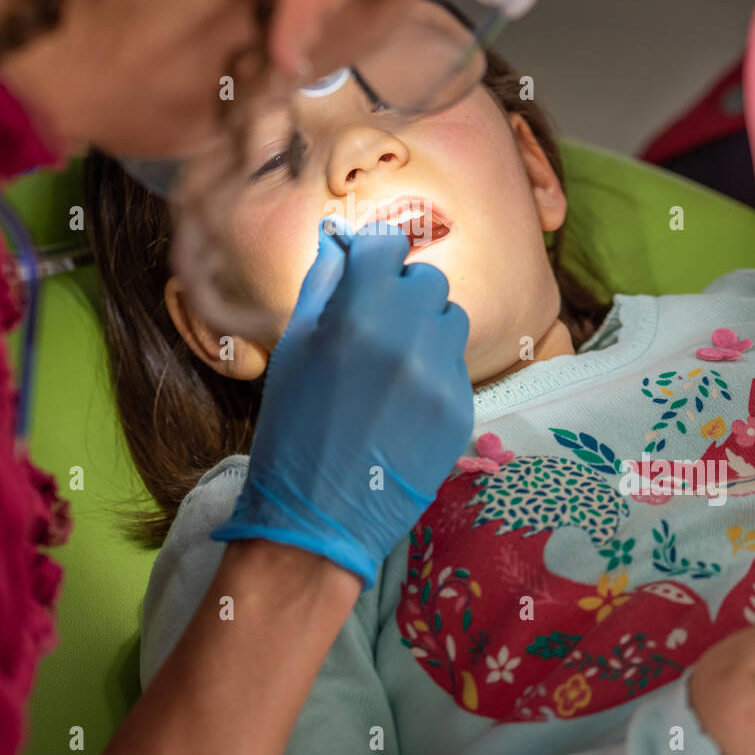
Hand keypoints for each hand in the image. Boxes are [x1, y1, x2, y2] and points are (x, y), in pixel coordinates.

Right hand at [211, 220, 472, 588]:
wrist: (318, 516)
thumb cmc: (293, 428)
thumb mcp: (294, 347)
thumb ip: (322, 284)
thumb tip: (340, 237)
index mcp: (357, 314)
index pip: (388, 245)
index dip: (375, 254)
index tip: (368, 270)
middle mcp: (406, 336)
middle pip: (427, 280)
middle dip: (403, 293)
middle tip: (377, 324)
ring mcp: (440, 375)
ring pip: (451, 319)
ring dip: (426, 328)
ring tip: (394, 363)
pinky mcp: (461, 408)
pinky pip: (457, 365)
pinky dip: (435, 371)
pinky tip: (404, 401)